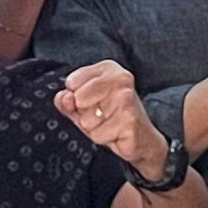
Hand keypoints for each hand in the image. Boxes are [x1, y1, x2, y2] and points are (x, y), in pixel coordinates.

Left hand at [56, 61, 166, 178]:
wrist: (142, 138)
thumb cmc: (111, 118)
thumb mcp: (84, 106)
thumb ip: (67, 99)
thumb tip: (65, 98)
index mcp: (108, 68)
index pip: (72, 82)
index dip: (75, 98)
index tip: (91, 102)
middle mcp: (120, 78)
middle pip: (78, 99)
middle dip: (84, 114)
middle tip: (102, 115)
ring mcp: (127, 98)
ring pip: (87, 119)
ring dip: (94, 128)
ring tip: (109, 124)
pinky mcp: (130, 119)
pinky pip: (98, 134)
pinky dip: (103, 138)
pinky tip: (116, 133)